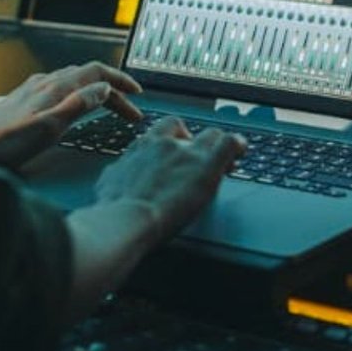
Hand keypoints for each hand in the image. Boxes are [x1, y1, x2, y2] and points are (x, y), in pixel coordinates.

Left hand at [0, 62, 142, 168]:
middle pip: (87, 75)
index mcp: (55, 87)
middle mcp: (44, 83)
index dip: (121, 81)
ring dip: (95, 90)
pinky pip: (59, 88)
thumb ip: (79, 105)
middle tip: (129, 108)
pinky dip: (77, 94)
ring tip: (108, 105)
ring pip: (72, 80)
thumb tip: (103, 87)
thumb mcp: (50, 127)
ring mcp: (32, 90)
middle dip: (112, 88)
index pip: (97, 72)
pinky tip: (72, 107)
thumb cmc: (4, 144)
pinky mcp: (23, 100)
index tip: (137, 95)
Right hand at [92, 117, 246, 247]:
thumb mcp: (110, 185)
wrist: (126, 219)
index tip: (178, 151)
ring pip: (210, 136)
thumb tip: (115, 180)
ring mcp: (186, 153)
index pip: (162, 131)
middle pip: (186, 132)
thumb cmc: (114, 210)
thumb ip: (119, 175)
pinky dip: (238, 145)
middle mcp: (164, 144)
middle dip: (193, 143)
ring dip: (215, 148)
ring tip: (223, 161)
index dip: (174, 139)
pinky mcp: (207, 166)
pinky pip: (230, 144)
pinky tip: (241, 150)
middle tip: (198, 161)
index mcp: (141, 148)